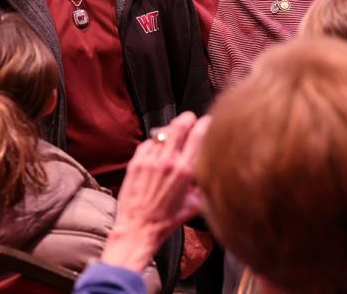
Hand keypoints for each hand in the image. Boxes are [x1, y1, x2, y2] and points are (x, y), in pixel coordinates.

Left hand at [100, 112, 210, 272]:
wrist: (138, 228)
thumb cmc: (166, 221)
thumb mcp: (194, 205)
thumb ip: (203, 186)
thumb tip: (211, 173)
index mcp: (185, 171)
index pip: (198, 135)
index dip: (205, 123)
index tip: (207, 121)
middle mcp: (168, 162)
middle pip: (179, 125)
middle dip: (186, 118)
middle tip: (189, 119)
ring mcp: (150, 161)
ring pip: (162, 133)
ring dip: (169, 133)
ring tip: (172, 138)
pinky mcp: (135, 163)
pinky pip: (147, 144)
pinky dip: (153, 145)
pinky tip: (156, 153)